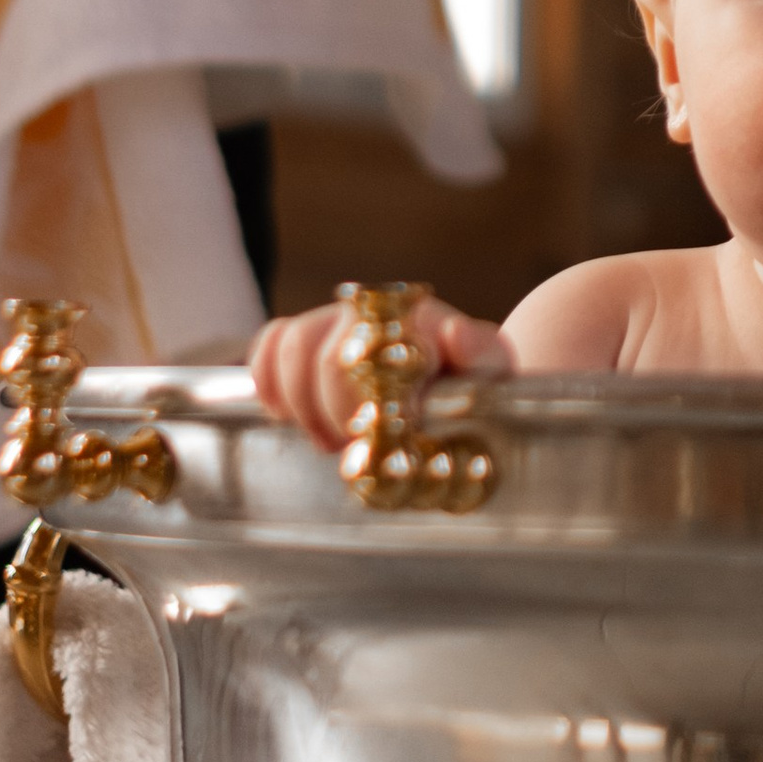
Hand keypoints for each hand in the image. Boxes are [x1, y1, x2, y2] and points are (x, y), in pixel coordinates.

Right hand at [249, 296, 512, 452]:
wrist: (467, 387)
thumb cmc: (480, 392)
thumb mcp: (495, 382)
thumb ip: (482, 356)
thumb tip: (455, 332)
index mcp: (423, 320)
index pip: (378, 348)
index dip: (367, 403)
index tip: (384, 435)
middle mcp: (377, 314)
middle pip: (329, 360)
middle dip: (336, 416)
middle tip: (355, 447)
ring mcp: (339, 321)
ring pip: (293, 348)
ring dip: (302, 406)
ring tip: (330, 440)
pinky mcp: (310, 336)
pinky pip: (272, 342)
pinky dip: (267, 379)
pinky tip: (284, 413)